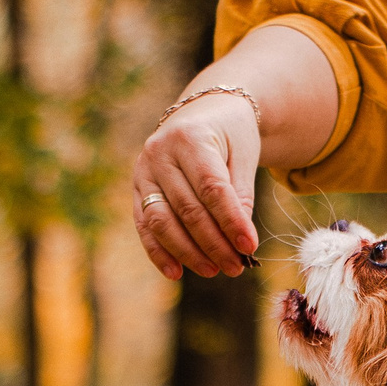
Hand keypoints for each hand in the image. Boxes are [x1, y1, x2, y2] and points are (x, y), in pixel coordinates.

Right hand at [132, 92, 261, 279]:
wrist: (203, 112)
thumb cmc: (230, 135)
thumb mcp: (244, 155)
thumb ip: (241, 195)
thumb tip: (240, 242)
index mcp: (190, 137)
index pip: (211, 188)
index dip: (231, 221)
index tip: (250, 247)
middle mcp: (160, 152)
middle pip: (188, 209)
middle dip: (213, 243)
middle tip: (236, 267)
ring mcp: (143, 171)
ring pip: (162, 221)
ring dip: (187, 252)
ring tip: (214, 270)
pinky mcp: (136, 189)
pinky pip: (144, 225)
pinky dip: (158, 252)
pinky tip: (176, 272)